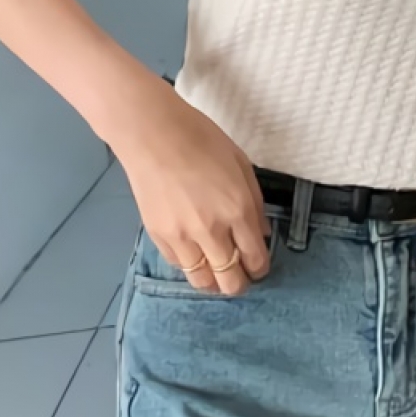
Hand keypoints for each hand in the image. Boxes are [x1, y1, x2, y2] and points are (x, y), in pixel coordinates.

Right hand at [100, 71, 270, 295]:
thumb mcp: (241, 164)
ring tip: (217, 273)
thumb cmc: (202, 139)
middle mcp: (213, 231)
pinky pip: (180, 266)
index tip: (259, 266)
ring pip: (203, 281)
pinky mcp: (159, 237)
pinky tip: (195, 255)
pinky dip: (191, 265)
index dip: (260, 268)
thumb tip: (262, 234)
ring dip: (214, 281)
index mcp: (238, 209)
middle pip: (230, 280)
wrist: (153, 133)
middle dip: (239, 282)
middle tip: (240, 275)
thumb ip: (255, 202)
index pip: (255, 258)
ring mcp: (183, 237)